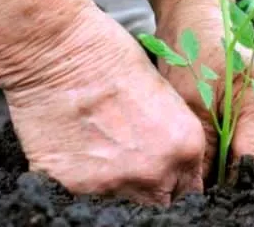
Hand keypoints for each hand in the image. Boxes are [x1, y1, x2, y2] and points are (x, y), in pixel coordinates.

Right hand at [0, 5, 205, 204]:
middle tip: (133, 162)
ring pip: (124, 201)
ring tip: (102, 150)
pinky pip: (84, 196)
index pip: (190, 189)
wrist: (62, 52)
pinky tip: (78, 149)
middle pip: (160, 200)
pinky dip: (82, 179)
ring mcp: (115, 183)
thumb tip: (171, 160)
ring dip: (117, 183)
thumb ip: (174, 137)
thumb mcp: (165, 96)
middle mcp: (156, 171)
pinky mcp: (74, 186)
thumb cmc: (115, 58)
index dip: (177, 181)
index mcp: (186, 146)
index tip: (166, 176)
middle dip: (152, 186)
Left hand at [154, 0, 253, 177]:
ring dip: (240, 166)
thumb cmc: (192, 53)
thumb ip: (204, 153)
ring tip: (210, 166)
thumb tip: (204, 192)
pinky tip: (220, 150)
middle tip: (204, 181)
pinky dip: (242, 152)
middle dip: (236, 177)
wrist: (198, 21)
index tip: (206, 193)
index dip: (231, 184)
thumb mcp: (191, 105)